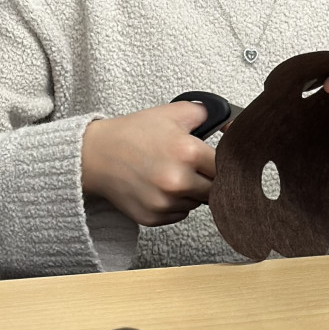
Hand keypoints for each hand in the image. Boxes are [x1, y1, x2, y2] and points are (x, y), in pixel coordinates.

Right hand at [81, 102, 216, 226]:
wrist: (97, 154)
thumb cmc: (134, 133)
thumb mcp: (173, 112)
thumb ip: (207, 114)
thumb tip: (231, 124)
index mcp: (189, 153)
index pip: (225, 167)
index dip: (220, 162)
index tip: (212, 159)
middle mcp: (179, 181)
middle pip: (214, 189)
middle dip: (206, 178)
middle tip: (192, 167)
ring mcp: (165, 202)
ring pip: (197, 203)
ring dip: (191, 192)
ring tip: (171, 173)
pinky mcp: (153, 218)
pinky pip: (179, 214)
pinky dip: (175, 204)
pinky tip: (160, 186)